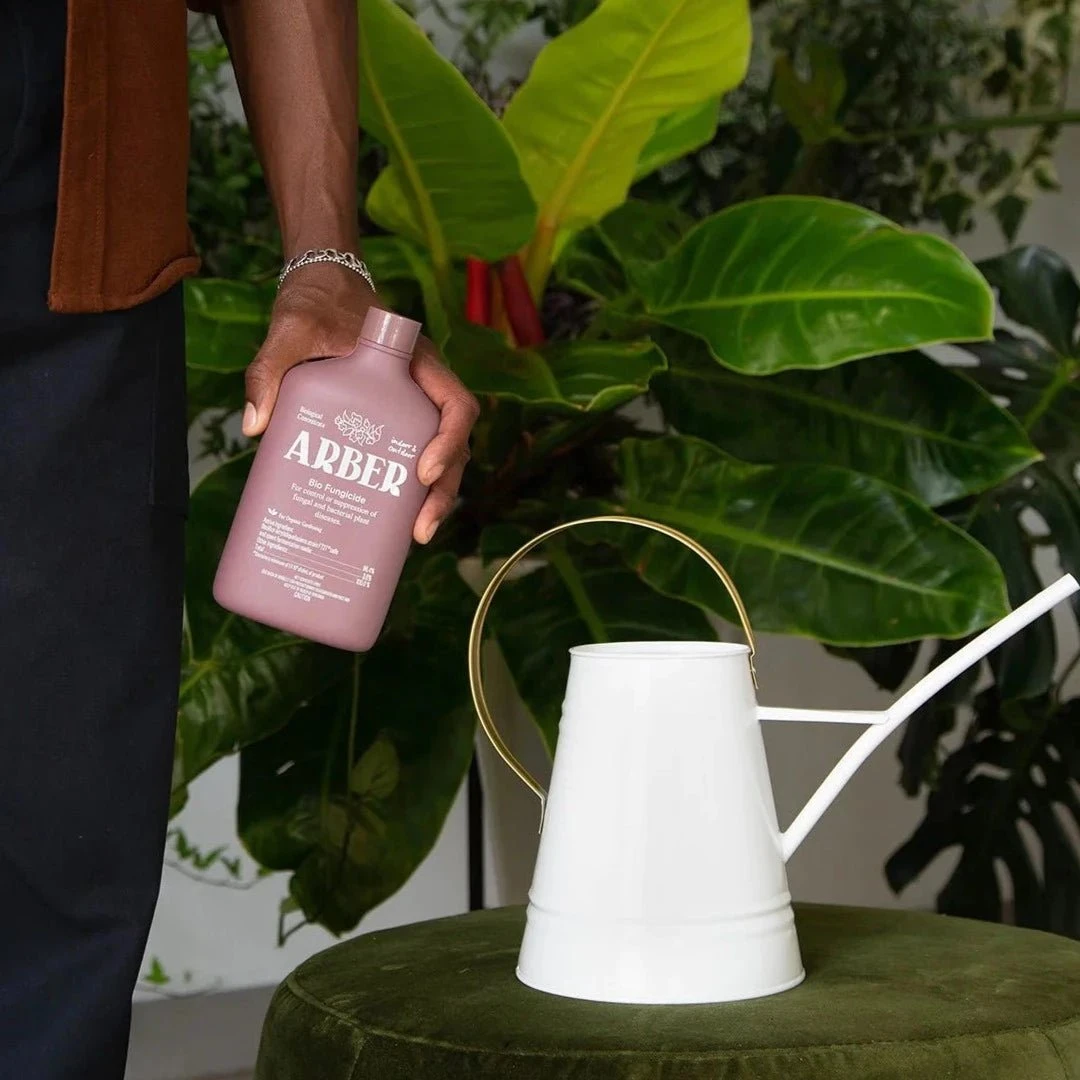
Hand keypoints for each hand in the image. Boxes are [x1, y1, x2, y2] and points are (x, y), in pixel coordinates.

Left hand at [243, 263, 477, 543]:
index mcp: (416, 364)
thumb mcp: (289, 331)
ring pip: (440, 457)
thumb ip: (268, 370)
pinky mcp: (391, 422)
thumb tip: (254, 426)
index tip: (422, 472)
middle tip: (420, 530)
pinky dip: (407, 489)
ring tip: (413, 536)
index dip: (449, 441)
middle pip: (454, 445)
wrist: (320, 290)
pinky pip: (410, 457)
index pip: (456, 405)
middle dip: (443, 491)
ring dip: (432, 498)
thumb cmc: (312, 306)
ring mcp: (410, 408)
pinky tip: (387, 519)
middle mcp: (422, 390)